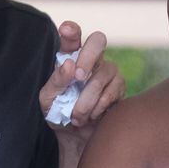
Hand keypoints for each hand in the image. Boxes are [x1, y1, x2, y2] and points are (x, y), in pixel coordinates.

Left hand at [40, 21, 124, 150]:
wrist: (75, 137)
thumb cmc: (59, 113)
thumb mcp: (48, 99)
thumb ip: (56, 81)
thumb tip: (70, 65)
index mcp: (70, 57)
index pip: (72, 36)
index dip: (72, 31)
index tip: (66, 31)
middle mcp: (91, 60)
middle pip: (98, 40)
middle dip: (88, 57)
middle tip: (78, 77)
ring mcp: (108, 72)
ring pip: (103, 74)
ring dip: (87, 99)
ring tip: (77, 115)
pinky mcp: (119, 88)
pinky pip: (112, 92)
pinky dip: (98, 107)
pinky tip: (91, 116)